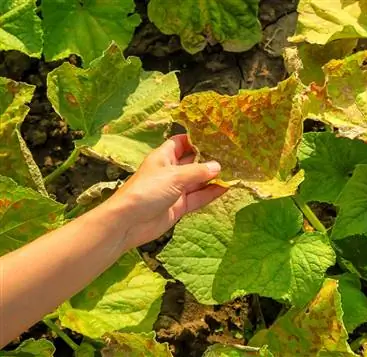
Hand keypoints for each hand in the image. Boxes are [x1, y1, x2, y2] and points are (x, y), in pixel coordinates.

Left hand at [103, 134, 226, 250]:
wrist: (129, 223)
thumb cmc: (147, 190)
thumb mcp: (174, 176)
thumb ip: (198, 172)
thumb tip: (218, 166)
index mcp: (164, 157)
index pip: (181, 142)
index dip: (196, 138)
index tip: (215, 135)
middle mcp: (171, 171)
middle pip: (193, 161)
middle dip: (210, 158)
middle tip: (232, 153)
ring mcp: (176, 189)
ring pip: (198, 181)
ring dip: (213, 177)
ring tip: (235, 170)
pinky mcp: (180, 206)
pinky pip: (198, 197)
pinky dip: (211, 193)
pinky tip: (226, 188)